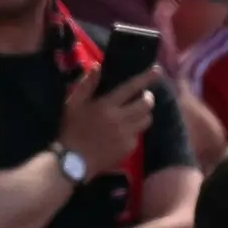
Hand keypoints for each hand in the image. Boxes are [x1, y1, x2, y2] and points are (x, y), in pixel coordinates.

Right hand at [58, 63, 157, 181]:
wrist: (71, 162)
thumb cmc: (70, 130)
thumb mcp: (73, 104)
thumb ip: (86, 84)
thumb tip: (97, 66)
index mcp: (107, 105)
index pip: (132, 87)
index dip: (146, 78)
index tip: (157, 70)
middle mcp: (120, 119)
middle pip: (146, 104)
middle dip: (148, 98)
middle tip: (143, 97)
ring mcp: (126, 135)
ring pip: (146, 120)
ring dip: (144, 115)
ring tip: (135, 115)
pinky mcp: (128, 149)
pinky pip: (138, 136)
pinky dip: (134, 132)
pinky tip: (123, 134)